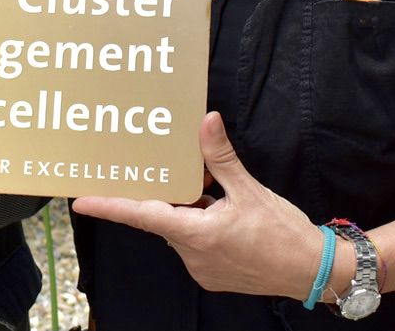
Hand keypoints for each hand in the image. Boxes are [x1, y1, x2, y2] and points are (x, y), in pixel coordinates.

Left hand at [71, 111, 325, 297]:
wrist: (313, 271)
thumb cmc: (284, 234)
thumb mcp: (251, 191)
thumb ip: (222, 158)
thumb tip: (207, 121)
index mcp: (197, 233)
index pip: (141, 216)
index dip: (109, 206)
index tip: (81, 201)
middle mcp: (192, 255)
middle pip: (162, 218)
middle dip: (166, 194)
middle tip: (170, 172)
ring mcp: (201, 267)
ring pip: (179, 229)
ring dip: (188, 208)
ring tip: (212, 190)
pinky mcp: (212, 273)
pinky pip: (193, 242)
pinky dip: (199, 223)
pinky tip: (221, 211)